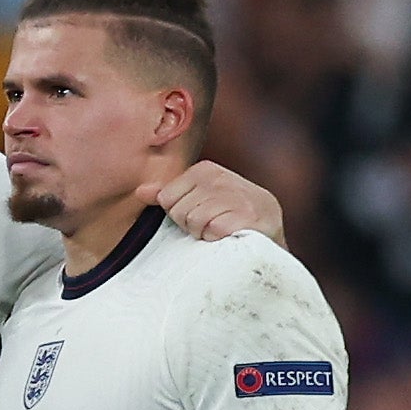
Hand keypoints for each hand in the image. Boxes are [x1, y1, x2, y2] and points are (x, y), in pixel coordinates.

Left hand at [159, 161, 280, 245]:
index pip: (166, 198)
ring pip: (193, 222)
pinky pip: (212, 231)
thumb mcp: (199, 200)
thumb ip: (170, 194)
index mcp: (205, 170)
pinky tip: (231, 235)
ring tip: (222, 229)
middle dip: (191, 225)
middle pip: (177, 211)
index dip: (179, 213)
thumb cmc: (230, 217)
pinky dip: (218, 239)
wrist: (270, 234)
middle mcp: (220, 178)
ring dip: (205, 233)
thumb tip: (140, 191)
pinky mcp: (246, 216)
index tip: (200, 214)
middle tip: (213, 224)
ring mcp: (235, 195)